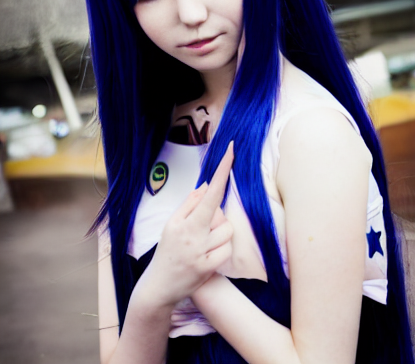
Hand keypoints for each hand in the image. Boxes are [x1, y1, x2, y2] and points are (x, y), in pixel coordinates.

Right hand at [135, 142, 233, 309]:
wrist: (158, 288)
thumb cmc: (168, 251)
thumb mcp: (172, 224)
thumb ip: (189, 204)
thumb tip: (207, 185)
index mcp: (184, 222)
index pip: (210, 192)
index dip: (223, 171)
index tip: (232, 150)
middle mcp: (193, 236)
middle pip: (221, 214)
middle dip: (215, 219)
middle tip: (198, 233)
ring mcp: (201, 254)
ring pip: (227, 231)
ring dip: (220, 236)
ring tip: (203, 246)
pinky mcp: (208, 269)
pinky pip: (227, 250)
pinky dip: (221, 251)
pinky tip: (208, 257)